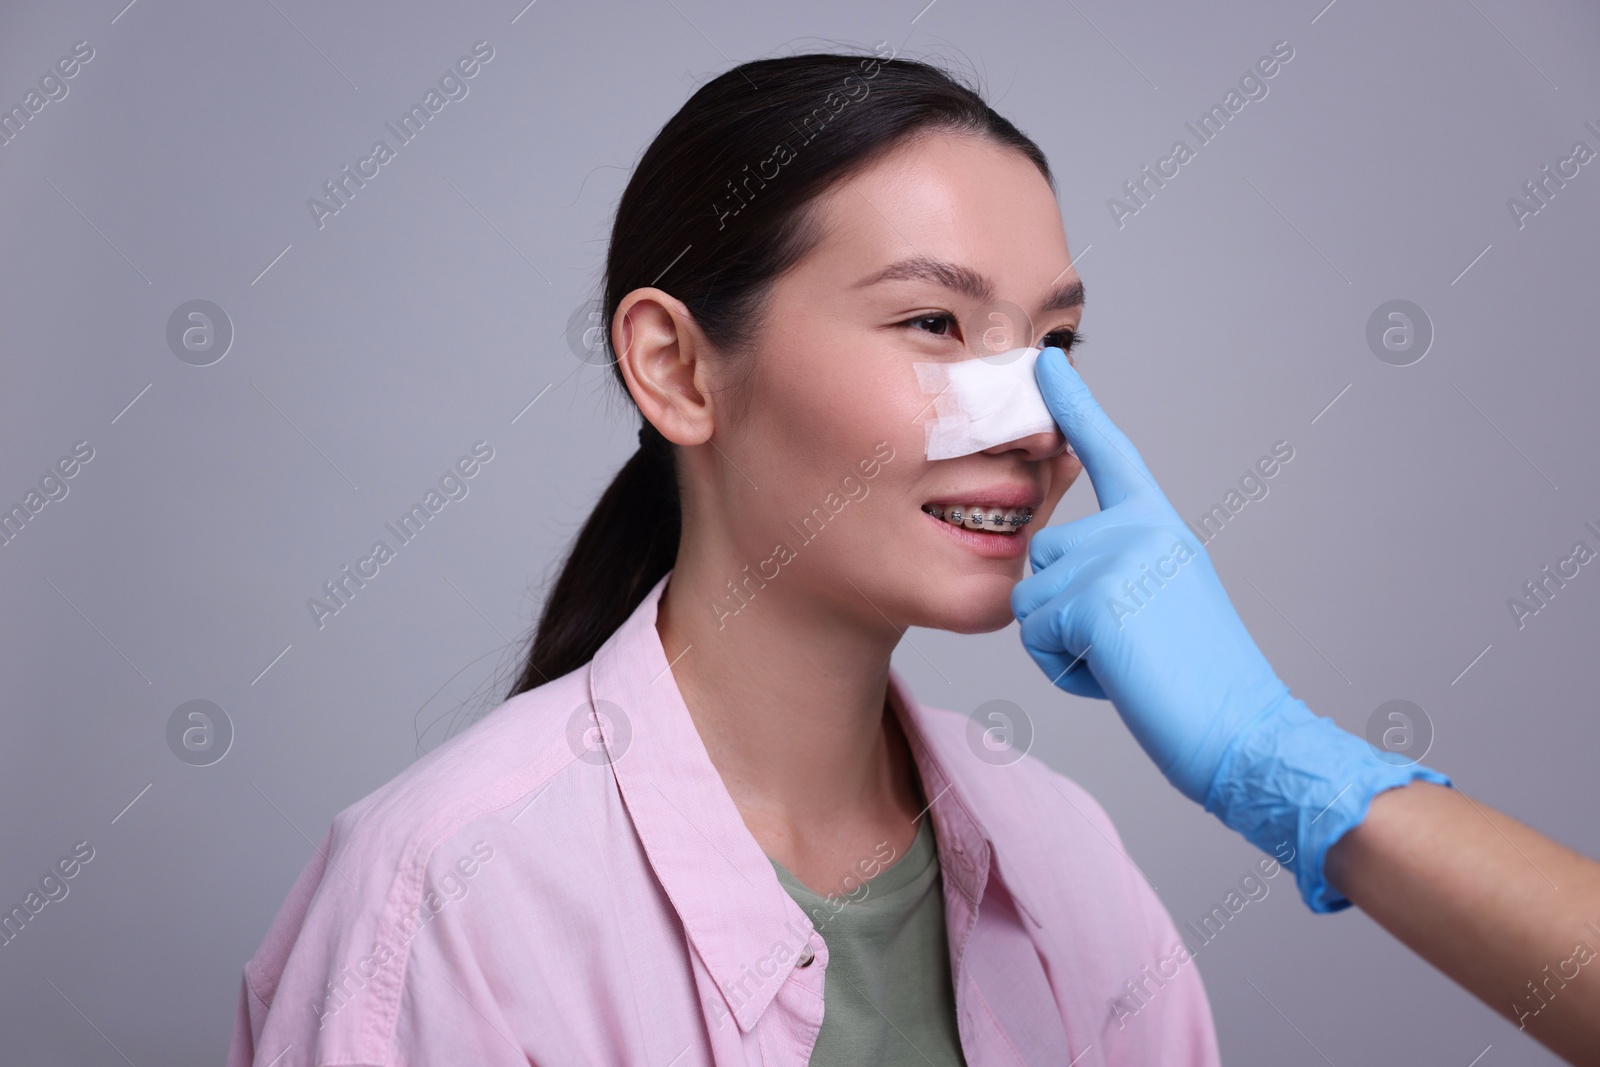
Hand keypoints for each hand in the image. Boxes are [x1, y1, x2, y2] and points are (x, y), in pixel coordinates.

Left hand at [1012, 348, 1449, 911]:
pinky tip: (1118, 677)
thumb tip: (1054, 574)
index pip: (1110, 453)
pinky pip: (1035, 634)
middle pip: (1044, 555)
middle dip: (1063, 613)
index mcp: (1158, 525)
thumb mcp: (1160, 603)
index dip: (1076, 407)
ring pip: (1032, 597)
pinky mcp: (1095, 597)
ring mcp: (1117, 558)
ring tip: (1126, 663)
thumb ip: (1116, 571)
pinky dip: (1065, 670)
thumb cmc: (1200, 682)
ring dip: (1062, 645)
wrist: (1244, 731)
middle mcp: (1138, 529)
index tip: (1049, 361)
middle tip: (1128, 647)